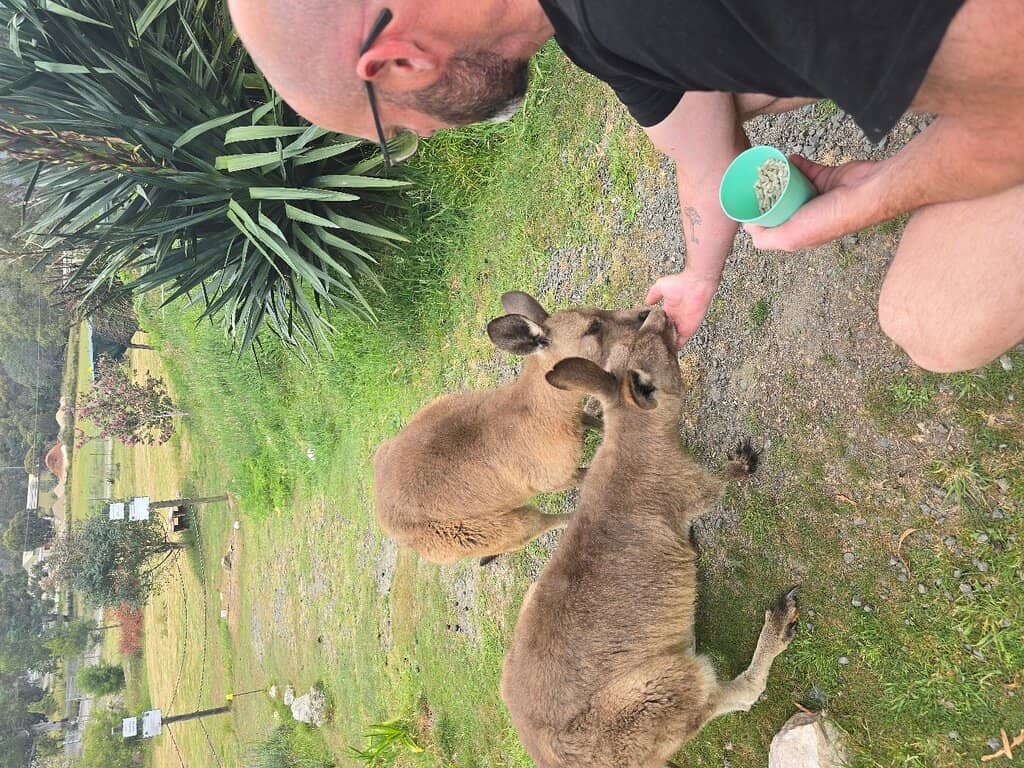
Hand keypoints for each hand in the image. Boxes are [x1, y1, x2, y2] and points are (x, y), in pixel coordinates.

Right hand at [646, 271, 718, 347]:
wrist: (696, 284)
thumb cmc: (681, 283)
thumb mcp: (661, 286)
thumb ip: (653, 294)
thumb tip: (647, 302)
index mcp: (668, 310)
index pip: (659, 322)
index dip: (653, 327)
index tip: (646, 333)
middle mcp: (675, 319)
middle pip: (665, 332)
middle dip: (659, 337)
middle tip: (649, 344)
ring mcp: (682, 325)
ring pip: (672, 338)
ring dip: (666, 343)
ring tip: (655, 349)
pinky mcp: (688, 329)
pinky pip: (681, 341)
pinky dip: (675, 346)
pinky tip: (667, 350)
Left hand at [744, 155, 880, 250]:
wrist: (865, 191)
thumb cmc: (830, 218)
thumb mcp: (790, 237)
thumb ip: (767, 239)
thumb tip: (748, 228)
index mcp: (798, 234)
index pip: (771, 227)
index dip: (757, 216)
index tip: (745, 202)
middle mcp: (807, 217)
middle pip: (779, 205)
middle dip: (766, 194)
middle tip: (754, 181)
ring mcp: (816, 197)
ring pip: (790, 186)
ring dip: (779, 177)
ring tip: (766, 168)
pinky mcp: (825, 178)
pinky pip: (805, 170)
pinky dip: (796, 165)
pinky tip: (786, 159)